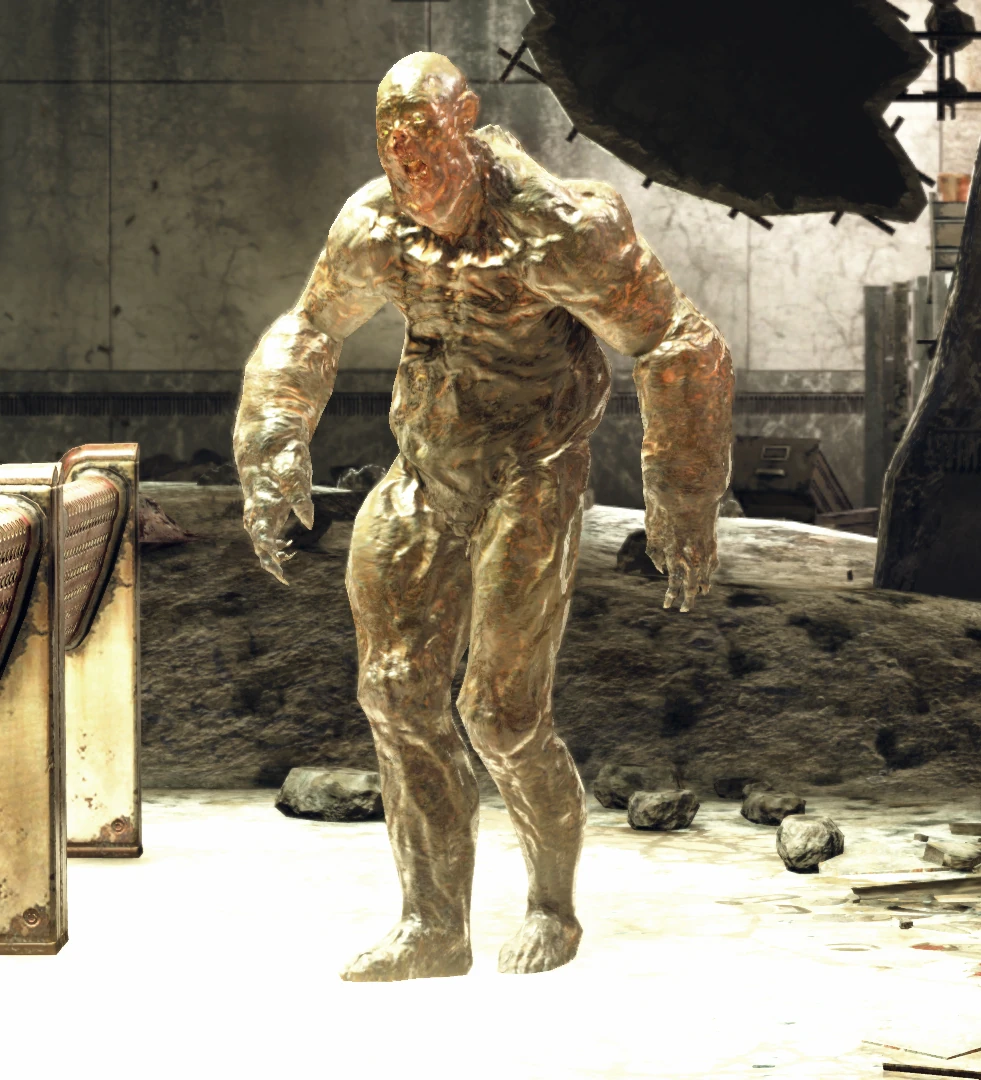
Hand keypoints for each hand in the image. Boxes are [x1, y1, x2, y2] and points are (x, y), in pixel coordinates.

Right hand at [238, 438, 314, 584]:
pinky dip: (273, 540)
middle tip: (283, 578)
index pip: (262, 538)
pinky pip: (264, 527)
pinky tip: (286, 546)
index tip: (281, 573)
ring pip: (259, 536)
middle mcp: (258, 508)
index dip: (270, 557)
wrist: (267, 436)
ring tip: (285, 566)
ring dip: (270, 553)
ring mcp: (260, 506)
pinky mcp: (266, 503)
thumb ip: (300, 497)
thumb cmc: (282, 452)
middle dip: (269, 561)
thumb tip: (309, 523)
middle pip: (258, 542)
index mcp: (263, 504)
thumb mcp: (295, 470)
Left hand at [645, 498, 719, 612]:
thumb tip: (661, 569)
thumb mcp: (652, 531)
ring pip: (705, 575)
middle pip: (692, 586)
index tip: (667, 606)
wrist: (687, 488)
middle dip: (688, 600)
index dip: (670, 597)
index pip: (673, 584)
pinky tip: (708, 576)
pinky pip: (712, 561)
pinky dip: (709, 571)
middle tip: (685, 610)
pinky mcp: (712, 540)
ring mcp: (704, 549)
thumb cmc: (663, 508)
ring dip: (701, 587)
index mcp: (674, 556)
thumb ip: (655, 553)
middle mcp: (691, 557)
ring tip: (700, 594)